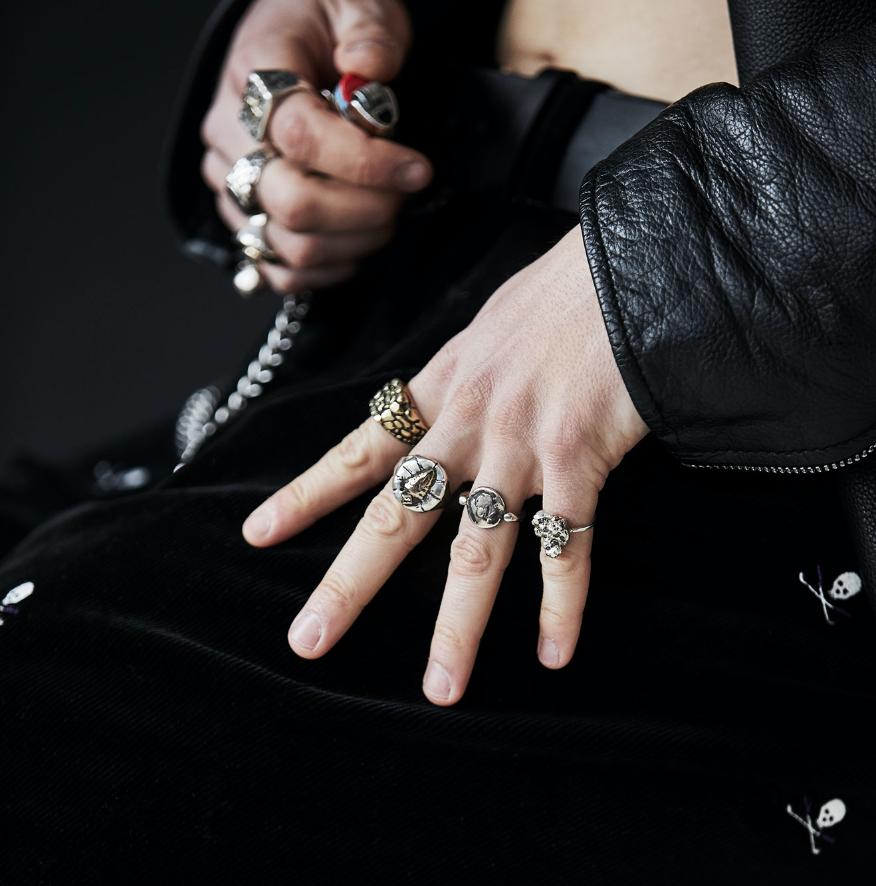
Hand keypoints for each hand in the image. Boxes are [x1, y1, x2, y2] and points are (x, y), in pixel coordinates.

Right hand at [200, 0, 432, 291]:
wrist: (286, 39)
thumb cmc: (320, 21)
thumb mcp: (357, 2)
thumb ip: (369, 32)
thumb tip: (371, 69)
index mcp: (254, 75)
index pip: (303, 138)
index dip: (368, 164)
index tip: (416, 168)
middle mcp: (230, 135)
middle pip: (292, 204)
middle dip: (365, 210)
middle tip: (403, 194)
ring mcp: (231, 182)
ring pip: (289, 244)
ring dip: (354, 241)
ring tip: (385, 212)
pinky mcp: (243, 218)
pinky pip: (278, 268)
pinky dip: (327, 268)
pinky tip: (357, 240)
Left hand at [242, 229, 648, 703]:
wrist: (628, 266)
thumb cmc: (560, 291)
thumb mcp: (489, 326)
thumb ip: (460, 373)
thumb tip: (446, 399)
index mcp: (439, 389)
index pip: (358, 449)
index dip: (307, 494)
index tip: (259, 532)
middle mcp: (466, 426)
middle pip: (397, 516)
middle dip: (350, 582)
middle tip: (308, 640)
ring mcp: (519, 448)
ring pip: (476, 552)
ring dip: (456, 627)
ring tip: (440, 688)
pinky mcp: (577, 461)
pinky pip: (564, 547)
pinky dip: (561, 603)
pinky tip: (553, 652)